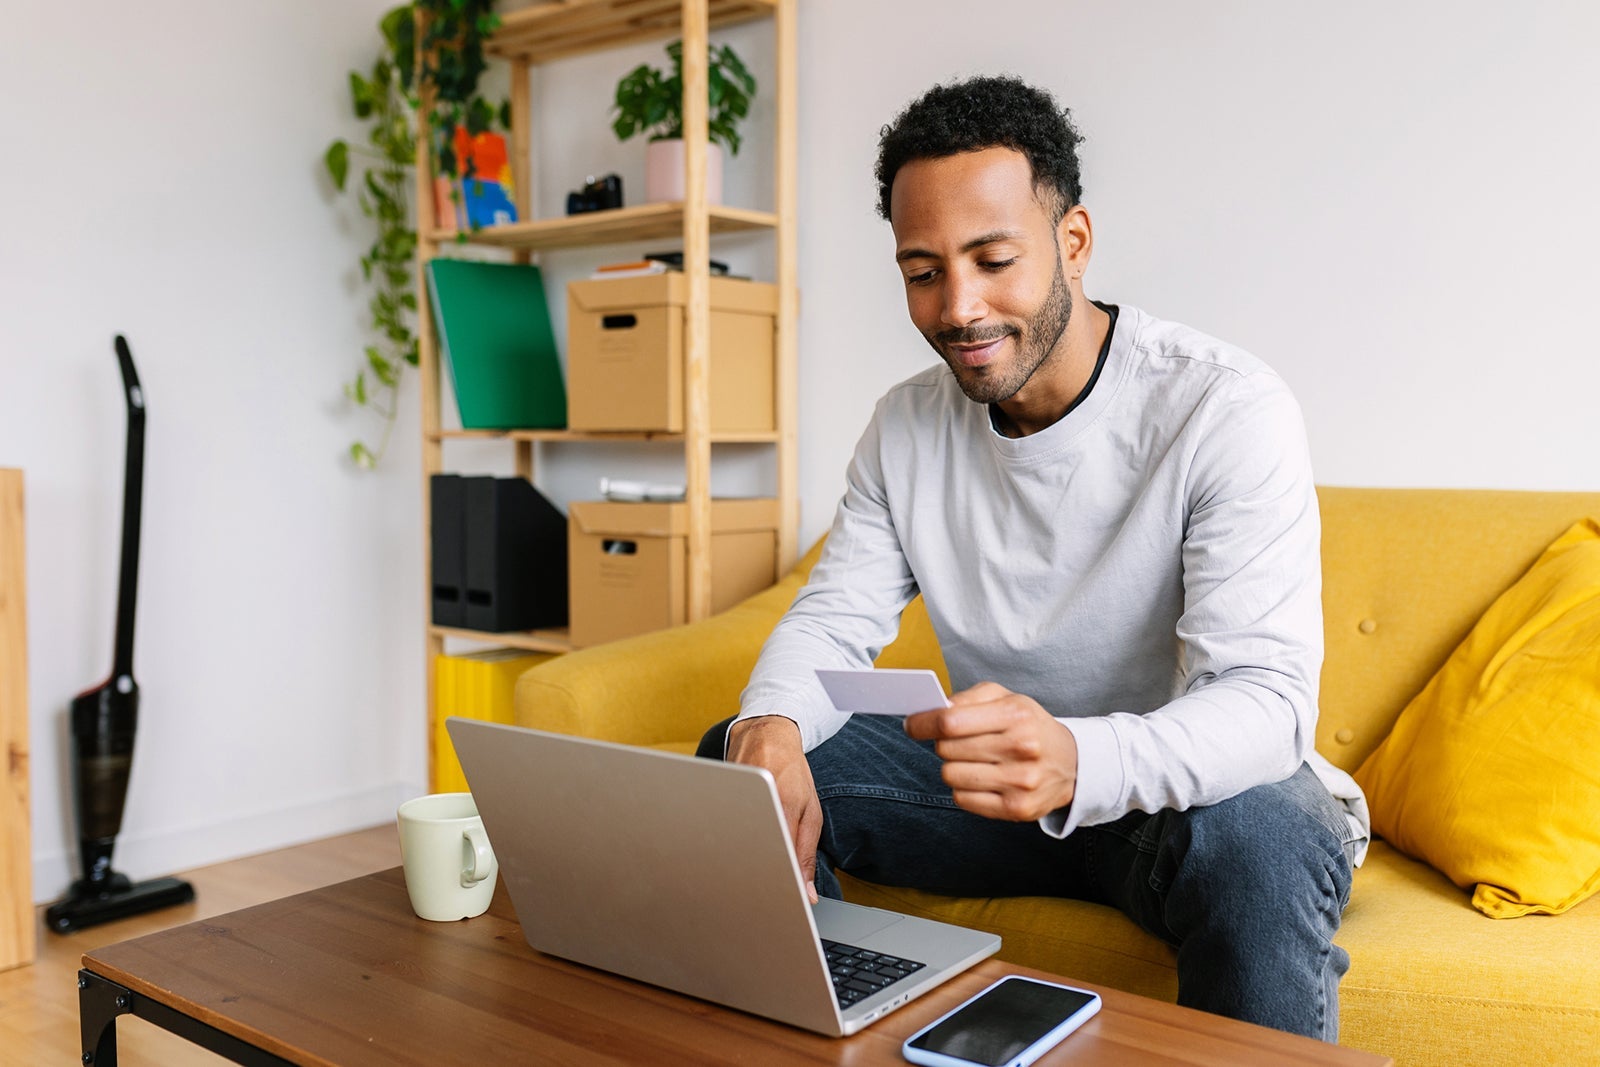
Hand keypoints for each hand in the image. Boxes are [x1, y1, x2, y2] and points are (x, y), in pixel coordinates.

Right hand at [727, 716, 824, 902]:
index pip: (783, 858)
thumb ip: (806, 853)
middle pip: (754, 854)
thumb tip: (808, 894)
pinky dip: (724, 843)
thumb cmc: (792, 772)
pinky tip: (724, 848)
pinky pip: (719, 829)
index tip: (782, 905)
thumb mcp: (811, 811)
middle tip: (759, 898)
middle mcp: (758, 802)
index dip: (783, 885)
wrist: (765, 732)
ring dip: (738, 860)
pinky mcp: (716, 796)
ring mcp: (734, 797)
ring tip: (739, 873)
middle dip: (757, 878)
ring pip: (733, 844)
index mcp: (785, 806)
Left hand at [903, 682, 1078, 821]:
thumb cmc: (1029, 726)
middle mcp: (1020, 749)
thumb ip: (968, 698)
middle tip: (956, 741)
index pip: (950, 722)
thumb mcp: (1006, 698)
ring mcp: (1020, 783)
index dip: (922, 723)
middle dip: (943, 743)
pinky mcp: (1017, 810)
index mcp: (1016, 715)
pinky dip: (964, 789)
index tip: (912, 724)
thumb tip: (934, 710)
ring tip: (973, 760)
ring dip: (953, 766)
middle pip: (947, 749)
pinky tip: (982, 779)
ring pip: (950, 775)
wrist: (1071, 763)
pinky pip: (962, 800)